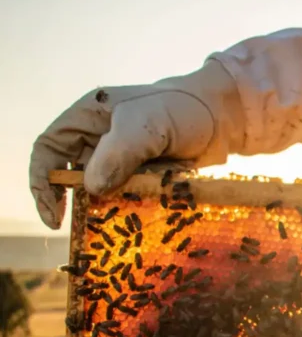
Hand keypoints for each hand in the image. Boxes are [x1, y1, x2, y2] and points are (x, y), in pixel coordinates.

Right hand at [29, 61, 243, 228]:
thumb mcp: (148, 124)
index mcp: (88, 117)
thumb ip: (118, 153)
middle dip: (76, 202)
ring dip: (108, 208)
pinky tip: (142, 218)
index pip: (48, 149)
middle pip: (71, 175)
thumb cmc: (183, 110)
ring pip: (101, 191)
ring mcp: (123, 160)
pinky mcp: (144, 177)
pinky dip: (132, 209)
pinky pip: (128, 198)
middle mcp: (99, 139)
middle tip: (85, 226)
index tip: (53, 215)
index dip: (43, 182)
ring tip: (120, 222)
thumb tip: (91, 188)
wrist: (224, 119)